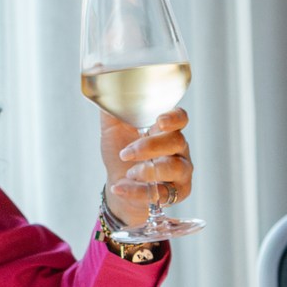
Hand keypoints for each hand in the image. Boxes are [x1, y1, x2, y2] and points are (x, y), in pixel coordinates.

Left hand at [102, 106, 193, 226]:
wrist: (119, 186)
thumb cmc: (120, 156)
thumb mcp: (112, 130)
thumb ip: (112, 111)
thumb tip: (106, 92)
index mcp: (165, 130)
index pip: (180, 118)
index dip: (174, 118)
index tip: (159, 121)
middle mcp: (178, 149)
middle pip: (177, 141)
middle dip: (149, 147)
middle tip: (126, 154)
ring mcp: (180, 171)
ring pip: (175, 167)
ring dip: (148, 170)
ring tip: (129, 173)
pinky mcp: (178, 193)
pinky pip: (164, 193)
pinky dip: (138, 192)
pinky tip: (121, 188)